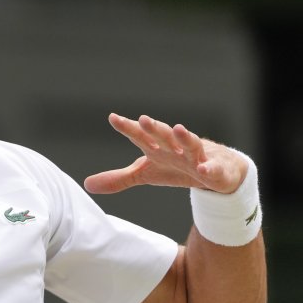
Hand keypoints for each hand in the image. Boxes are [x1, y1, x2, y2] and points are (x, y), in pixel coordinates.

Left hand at [84, 114, 247, 194]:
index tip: (112, 118)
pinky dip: (209, 168)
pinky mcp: (215, 170)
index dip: (127, 127)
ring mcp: (197, 157)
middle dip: (154, 127)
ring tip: (178, 128)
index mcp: (157, 147)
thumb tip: (87, 185)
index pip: (139, 135)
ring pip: (190, 144)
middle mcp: (176, 147)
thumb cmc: (176, 166)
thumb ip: (118, 178)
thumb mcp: (145, 173)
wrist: (214, 171)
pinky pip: (212, 169)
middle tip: (143, 119)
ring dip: (184, 137)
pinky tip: (203, 169)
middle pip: (164, 135)